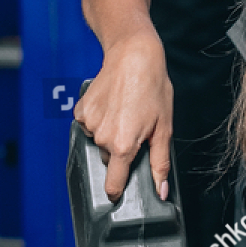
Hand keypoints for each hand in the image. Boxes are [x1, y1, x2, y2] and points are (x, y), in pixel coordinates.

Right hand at [72, 34, 173, 201]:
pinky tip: (111, 106)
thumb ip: (160, 163)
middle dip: (120, 150)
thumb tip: (161, 190)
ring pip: (99, 140)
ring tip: (124, 112)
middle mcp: (102, 137)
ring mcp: (89, 123)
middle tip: (135, 130)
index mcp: (123, 145)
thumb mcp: (164, 128)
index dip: (117, 190)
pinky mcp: (81, 110)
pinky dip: (98, 120)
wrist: (133, 56)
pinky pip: (89, 125)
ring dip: (109, 133)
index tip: (119, 191)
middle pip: (109, 158)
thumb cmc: (152, 88)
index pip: (112, 184)